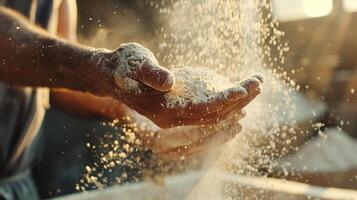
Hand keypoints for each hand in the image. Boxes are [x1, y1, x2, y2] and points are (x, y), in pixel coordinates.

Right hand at [92, 43, 261, 127]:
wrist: (112, 77)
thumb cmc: (123, 67)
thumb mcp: (135, 64)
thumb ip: (151, 74)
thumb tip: (169, 82)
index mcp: (163, 109)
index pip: (202, 110)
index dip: (225, 100)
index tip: (245, 88)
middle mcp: (172, 119)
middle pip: (213, 115)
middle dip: (238, 100)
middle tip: (258, 82)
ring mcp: (176, 117)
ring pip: (213, 117)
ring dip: (236, 104)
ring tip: (255, 87)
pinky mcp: (179, 111)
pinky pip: (207, 115)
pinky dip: (225, 109)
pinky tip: (239, 102)